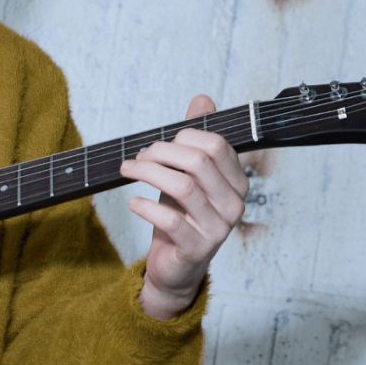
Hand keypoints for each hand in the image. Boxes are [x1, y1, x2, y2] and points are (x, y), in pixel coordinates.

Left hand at [120, 95, 249, 319]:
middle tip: (137, 158)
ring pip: (182, 186)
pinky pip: (170, 219)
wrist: (175, 266)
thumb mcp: (186, 174)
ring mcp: (218, 228)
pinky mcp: (197, 249)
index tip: (158, 144)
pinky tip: (134, 202)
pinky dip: (145, 206)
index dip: (182, 136)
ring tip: (128, 171)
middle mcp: (235, 204)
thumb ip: (195, 138)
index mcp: (237, 182)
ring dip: (148, 173)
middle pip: (198, 161)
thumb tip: (202, 98)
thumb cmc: (181, 214)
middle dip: (160, 152)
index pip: (216, 144)